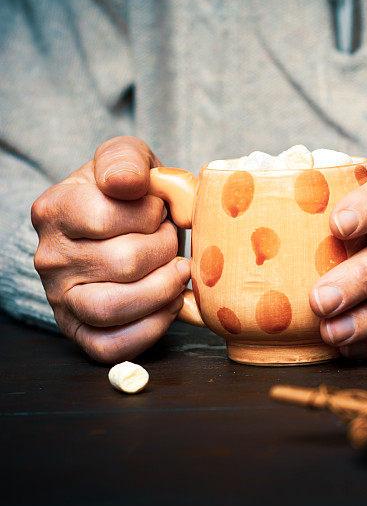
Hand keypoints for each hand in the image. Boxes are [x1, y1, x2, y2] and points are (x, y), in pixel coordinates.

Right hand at [31, 136, 189, 362]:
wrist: (115, 230)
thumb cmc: (128, 195)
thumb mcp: (127, 160)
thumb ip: (126, 160)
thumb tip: (127, 183)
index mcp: (55, 210)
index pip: (110, 216)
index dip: (150, 214)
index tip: (157, 210)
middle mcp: (50, 257)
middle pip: (123, 262)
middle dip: (165, 249)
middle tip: (170, 240)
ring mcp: (61, 298)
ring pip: (114, 308)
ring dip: (162, 289)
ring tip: (177, 272)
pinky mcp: (79, 331)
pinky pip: (112, 345)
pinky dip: (151, 328)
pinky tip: (169, 303)